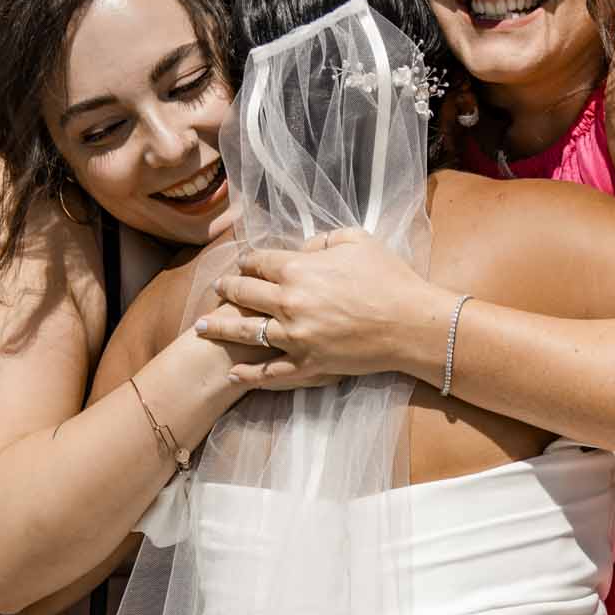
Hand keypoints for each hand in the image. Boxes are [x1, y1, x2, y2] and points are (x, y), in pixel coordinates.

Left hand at [201, 229, 448, 387]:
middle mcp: (289, 302)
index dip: (247, 261)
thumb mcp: (357, 240)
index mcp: (299, 269)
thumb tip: (306, 247)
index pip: (259, 262)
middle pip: (244, 294)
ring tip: (202, 328)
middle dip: (227, 289)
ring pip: (246, 333)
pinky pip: (271, 373)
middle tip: (218, 289)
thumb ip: (324, 239)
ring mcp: (295, 337)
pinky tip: (233, 373)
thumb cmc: (390, 277)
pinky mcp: (308, 365)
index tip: (242, 263)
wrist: (411, 323)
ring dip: (220, 329)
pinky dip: (249, 375)